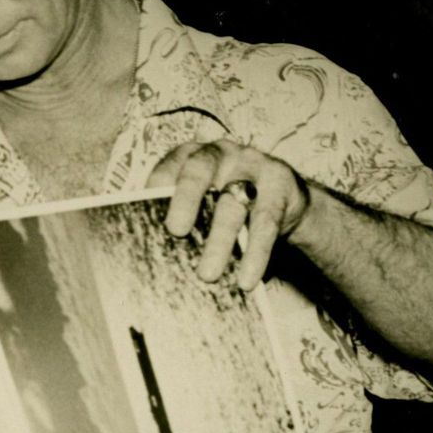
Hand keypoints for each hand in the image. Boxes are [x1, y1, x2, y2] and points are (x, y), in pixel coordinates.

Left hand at [156, 139, 313, 293]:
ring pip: (233, 204)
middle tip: (175, 231)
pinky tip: (246, 279)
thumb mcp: (206, 202)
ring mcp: (254, 164)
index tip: (146, 208)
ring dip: (219, 242)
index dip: (159, 182)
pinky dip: (255, 253)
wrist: (286, 202)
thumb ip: (182, 215)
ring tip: (207, 275)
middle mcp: (222, 153)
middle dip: (186, 199)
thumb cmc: (230, 204)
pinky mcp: (281, 183)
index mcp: (194, 154)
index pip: (172, 162)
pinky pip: (266, 222)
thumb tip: (152, 251)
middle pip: (200, 170)